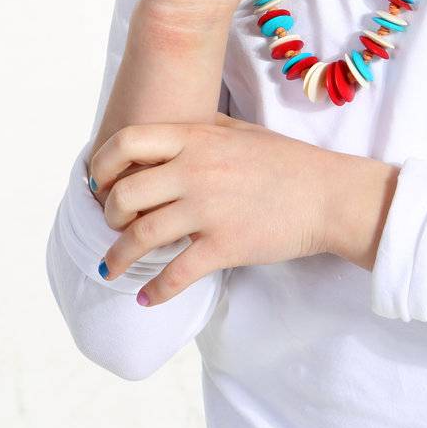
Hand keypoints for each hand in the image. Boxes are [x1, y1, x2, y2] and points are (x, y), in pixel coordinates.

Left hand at [90, 110, 343, 303]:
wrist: (329, 195)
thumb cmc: (288, 161)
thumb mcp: (240, 131)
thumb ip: (202, 128)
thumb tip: (169, 130)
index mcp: (196, 138)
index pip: (127, 142)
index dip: (101, 163)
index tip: (98, 182)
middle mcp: (195, 171)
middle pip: (124, 194)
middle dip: (108, 215)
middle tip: (114, 225)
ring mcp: (208, 210)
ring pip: (140, 237)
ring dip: (118, 257)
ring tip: (112, 269)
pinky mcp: (224, 246)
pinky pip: (175, 274)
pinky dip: (154, 292)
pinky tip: (145, 299)